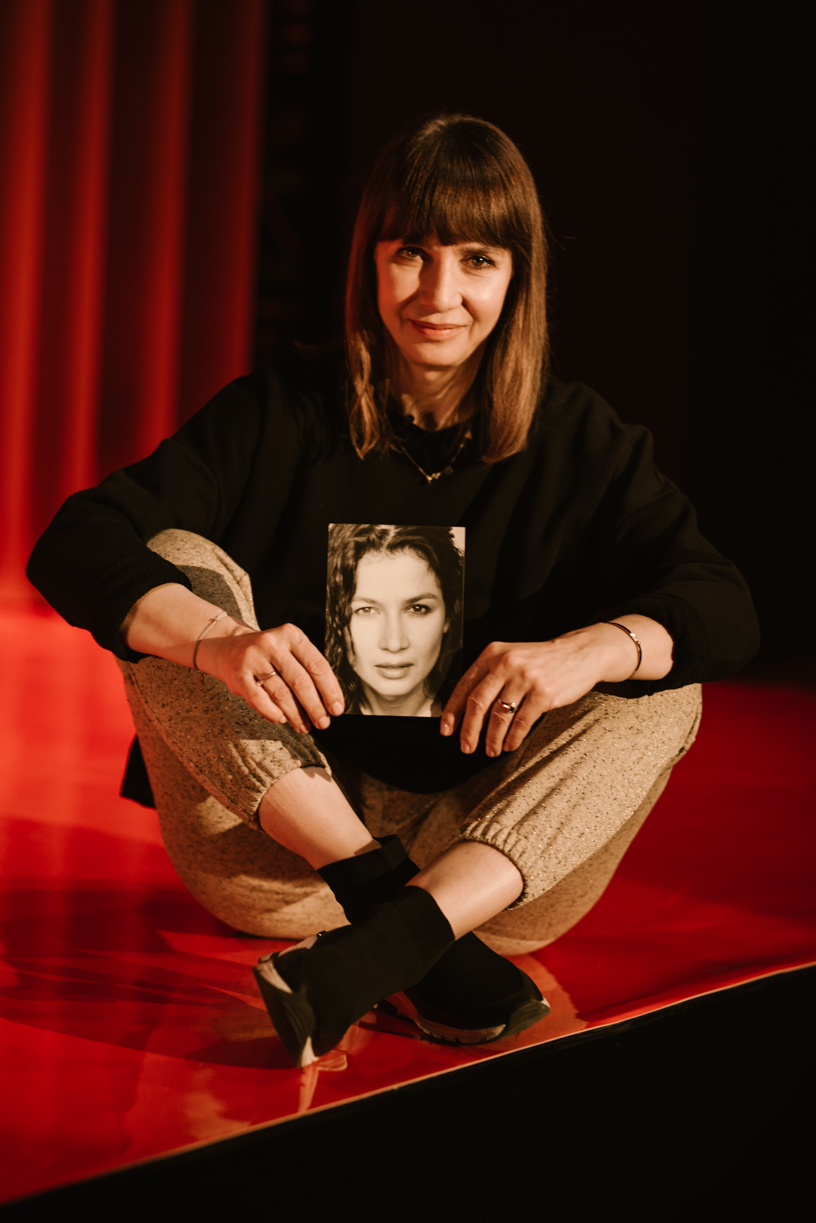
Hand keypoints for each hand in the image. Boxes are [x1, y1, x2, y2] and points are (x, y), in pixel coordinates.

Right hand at [197, 621, 344, 732]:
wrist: (228, 647)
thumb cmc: (269, 655)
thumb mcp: (290, 650)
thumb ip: (308, 670)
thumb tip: (328, 703)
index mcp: (292, 635)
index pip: (317, 665)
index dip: (330, 690)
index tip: (337, 709)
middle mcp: (273, 643)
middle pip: (300, 681)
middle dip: (315, 706)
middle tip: (323, 723)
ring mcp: (253, 658)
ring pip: (281, 693)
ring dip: (295, 714)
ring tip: (304, 727)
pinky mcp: (238, 674)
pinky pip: (259, 700)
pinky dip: (272, 713)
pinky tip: (281, 719)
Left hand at [440, 624, 639, 755]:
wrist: (580, 653)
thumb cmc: (542, 660)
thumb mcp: (510, 656)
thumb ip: (489, 675)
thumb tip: (464, 709)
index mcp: (492, 653)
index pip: (464, 686)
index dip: (452, 711)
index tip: (447, 730)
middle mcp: (506, 663)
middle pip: (477, 704)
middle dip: (469, 731)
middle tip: (466, 747)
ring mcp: (525, 678)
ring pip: (499, 716)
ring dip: (492, 738)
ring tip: (490, 750)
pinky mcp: (543, 693)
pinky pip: (521, 722)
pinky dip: (513, 738)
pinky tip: (509, 744)